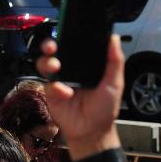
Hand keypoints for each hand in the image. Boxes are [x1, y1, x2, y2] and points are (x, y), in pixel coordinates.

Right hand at [36, 35, 124, 156]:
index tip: (67, 29)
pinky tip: (66, 93)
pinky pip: (48, 84)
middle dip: (49, 44)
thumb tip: (113, 39)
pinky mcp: (51, 93)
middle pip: (55, 51)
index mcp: (85, 64)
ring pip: (45, 63)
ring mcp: (59, 80)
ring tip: (55, 66)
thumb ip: (114, 61)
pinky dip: (56, 87)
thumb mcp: (115, 83)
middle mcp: (70, 70)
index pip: (74, 45)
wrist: (93, 132)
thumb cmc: (104, 109)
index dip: (68, 36)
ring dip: (47, 62)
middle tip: (52, 46)